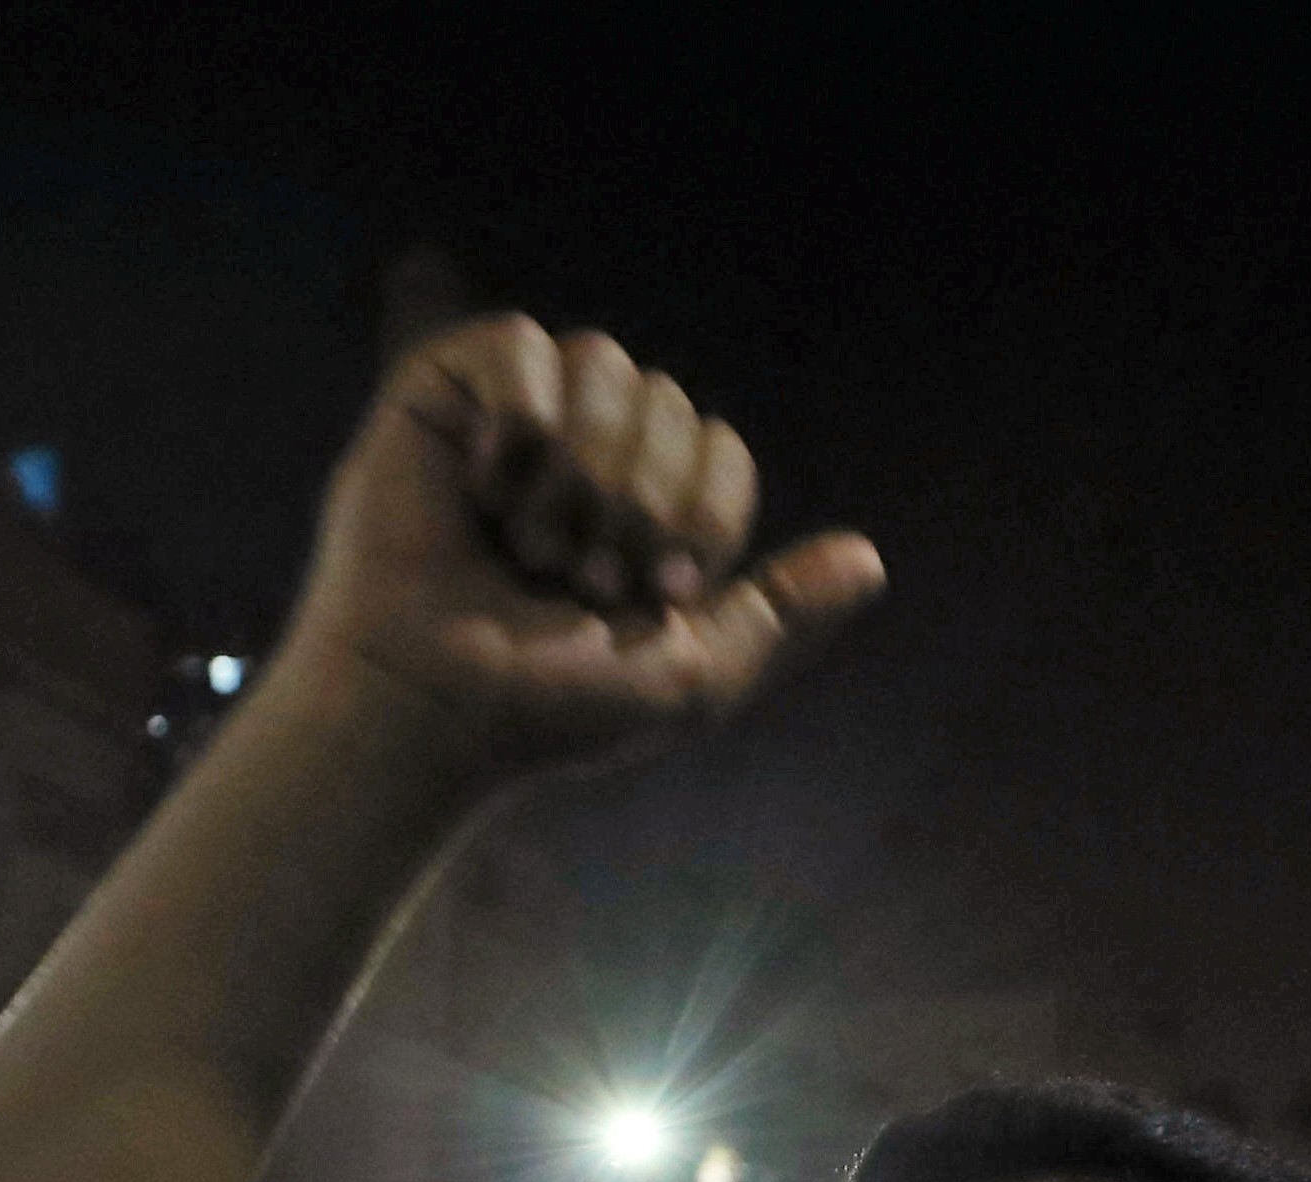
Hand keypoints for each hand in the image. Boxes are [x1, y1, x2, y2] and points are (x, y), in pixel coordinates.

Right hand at [263, 317, 884, 787]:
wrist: (438, 708)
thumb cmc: (557, 706)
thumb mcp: (698, 671)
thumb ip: (783, 609)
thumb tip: (871, 558)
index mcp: (649, 512)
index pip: (721, 451)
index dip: (705, 511)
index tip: (662, 590)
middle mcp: (588, 458)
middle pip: (669, 401)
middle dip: (640, 500)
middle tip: (584, 580)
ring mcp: (516, 422)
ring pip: (604, 362)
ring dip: (580, 468)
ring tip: (532, 545)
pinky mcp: (444, 396)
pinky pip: (519, 344)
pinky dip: (519, 415)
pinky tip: (488, 482)